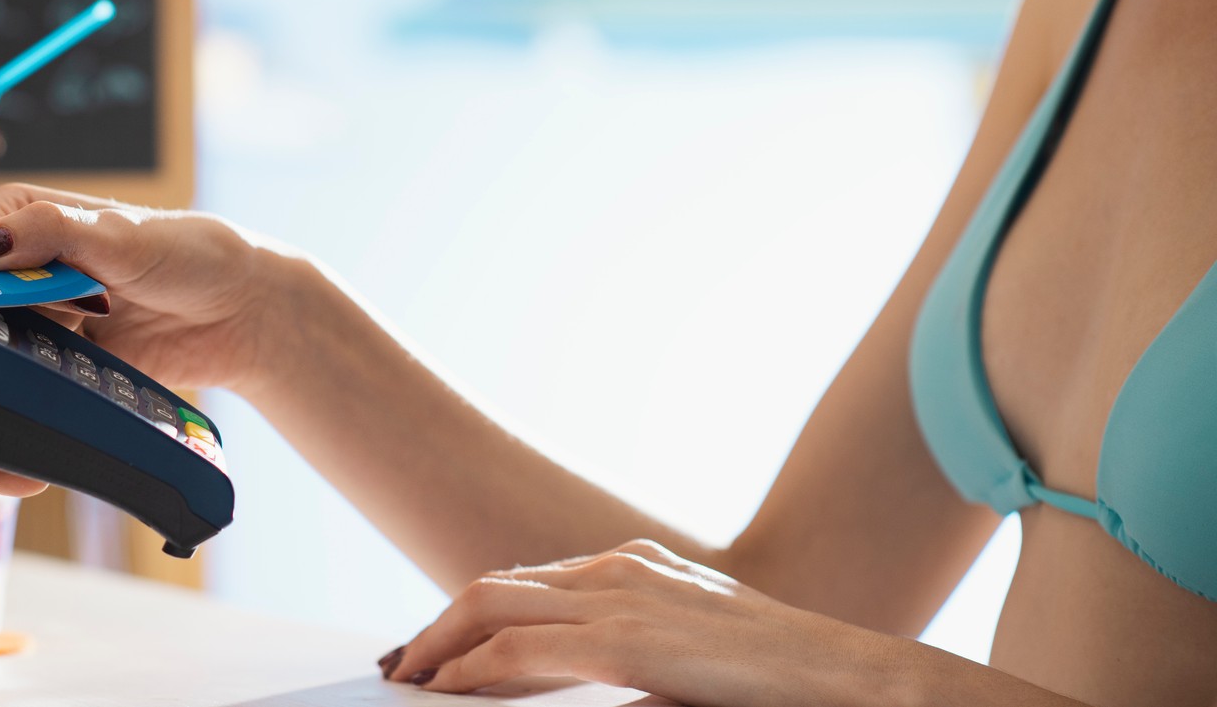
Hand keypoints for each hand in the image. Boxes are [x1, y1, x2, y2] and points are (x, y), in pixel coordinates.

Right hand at [0, 184, 305, 394]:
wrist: (241, 315)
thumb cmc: (187, 252)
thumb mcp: (118, 235)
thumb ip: (48, 233)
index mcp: (31, 214)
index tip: (0, 283)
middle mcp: (27, 264)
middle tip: (39, 319)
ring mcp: (42, 315)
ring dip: (13, 347)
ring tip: (61, 344)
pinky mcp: (60, 360)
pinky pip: (26, 374)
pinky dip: (33, 378)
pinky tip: (55, 376)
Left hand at [384, 539, 895, 704]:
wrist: (860, 679)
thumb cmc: (787, 682)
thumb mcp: (697, 658)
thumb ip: (639, 661)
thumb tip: (593, 693)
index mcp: (636, 567)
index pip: (529, 584)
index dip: (473, 614)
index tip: (436, 646)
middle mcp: (618, 568)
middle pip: (496, 587)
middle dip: (439, 625)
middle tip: (400, 665)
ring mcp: (620, 598)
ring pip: (492, 607)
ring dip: (439, 643)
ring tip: (406, 679)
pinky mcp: (625, 643)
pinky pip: (519, 653)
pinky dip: (471, 669)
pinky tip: (445, 692)